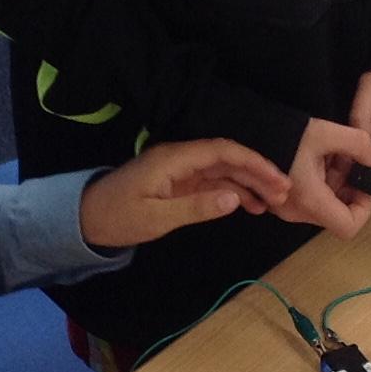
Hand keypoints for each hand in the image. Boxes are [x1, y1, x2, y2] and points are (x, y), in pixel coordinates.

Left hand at [79, 138, 287, 246]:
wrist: (85, 219)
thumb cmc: (117, 217)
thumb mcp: (157, 218)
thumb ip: (197, 207)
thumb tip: (235, 198)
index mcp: (174, 159)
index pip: (222, 151)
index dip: (254, 162)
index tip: (278, 177)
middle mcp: (181, 159)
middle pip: (228, 158)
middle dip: (258, 172)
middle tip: (286, 192)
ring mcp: (181, 171)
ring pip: (224, 171)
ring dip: (249, 183)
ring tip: (274, 202)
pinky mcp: (179, 184)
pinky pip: (213, 183)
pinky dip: (233, 192)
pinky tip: (250, 205)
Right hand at [275, 116, 370, 236]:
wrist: (243, 131)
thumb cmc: (282, 134)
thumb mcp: (325, 132)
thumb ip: (357, 144)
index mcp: (310, 201)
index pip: (348, 227)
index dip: (365, 209)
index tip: (365, 184)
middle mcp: (297, 212)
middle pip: (337, 213)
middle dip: (350, 188)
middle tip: (352, 160)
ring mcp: (287, 208)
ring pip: (325, 203)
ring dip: (337, 181)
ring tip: (335, 152)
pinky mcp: (280, 200)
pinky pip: (310, 197)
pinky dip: (322, 180)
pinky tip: (320, 155)